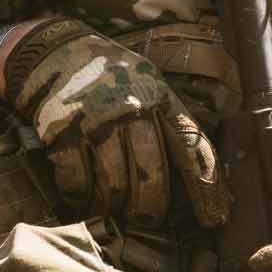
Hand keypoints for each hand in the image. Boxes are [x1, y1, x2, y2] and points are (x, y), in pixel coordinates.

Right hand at [8, 29, 229, 228]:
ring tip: (117, 209)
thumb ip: (169, 121)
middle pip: (153, 174)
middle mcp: (133, 110)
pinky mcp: (63, 133)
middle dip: (153, 207)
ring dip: (117, 205)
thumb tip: (199, 173)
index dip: (207, 187)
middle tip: (150, 219)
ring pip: (114, 185)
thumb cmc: (112, 76)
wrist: (56, 52)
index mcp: (161, 98)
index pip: (193, 148)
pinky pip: (76, 182)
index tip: (215, 218)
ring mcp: (97, 122)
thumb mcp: (151, 85)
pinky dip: (80, 197)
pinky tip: (84, 197)